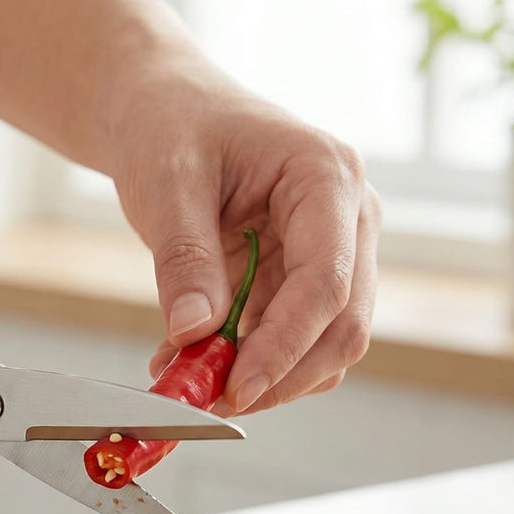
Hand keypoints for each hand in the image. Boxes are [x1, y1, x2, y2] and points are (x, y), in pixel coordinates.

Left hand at [110, 71, 380, 414]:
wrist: (166, 110)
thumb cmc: (171, 126)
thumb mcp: (167, 184)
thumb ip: (185, 259)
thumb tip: (194, 332)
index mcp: (327, 177)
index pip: (326, 283)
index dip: (283, 348)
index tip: (235, 389)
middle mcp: (347, 218)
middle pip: (342, 326)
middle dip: (279, 376)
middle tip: (209, 403)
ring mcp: (332, 250)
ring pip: (324, 343)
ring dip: (265, 377)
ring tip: (189, 380)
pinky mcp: (302, 276)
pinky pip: (292, 337)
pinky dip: (251, 363)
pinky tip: (197, 362)